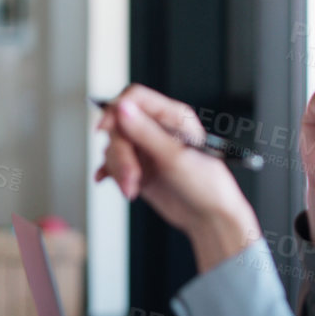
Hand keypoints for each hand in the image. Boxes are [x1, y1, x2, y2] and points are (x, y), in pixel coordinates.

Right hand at [95, 86, 257, 268]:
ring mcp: (146, 149)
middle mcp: (157, 129)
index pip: (135, 98)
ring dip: (119, 170)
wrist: (209, 218)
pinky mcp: (138, 168)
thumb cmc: (206, 186)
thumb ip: (145, 132)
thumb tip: (122, 108)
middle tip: (131, 176)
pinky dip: (111, 174)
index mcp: (172, 117)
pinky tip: (118, 183)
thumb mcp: (174, 157)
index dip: (116, 110)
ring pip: (113, 147)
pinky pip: (113, 163)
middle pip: (119, 126)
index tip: (105, 130)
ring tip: (133, 187)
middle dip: (120, 154)